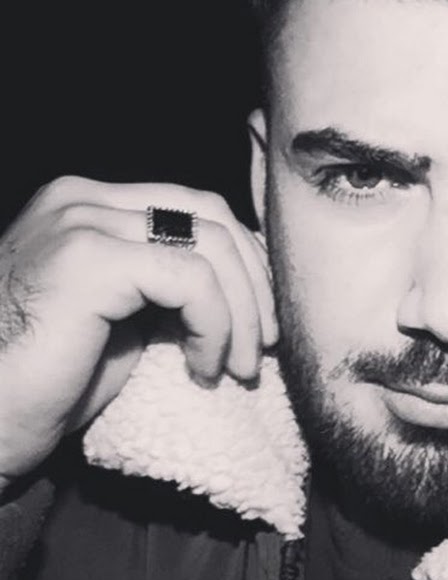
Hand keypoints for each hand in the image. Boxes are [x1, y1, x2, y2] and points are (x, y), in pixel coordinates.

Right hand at [0, 176, 275, 489]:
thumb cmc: (51, 381)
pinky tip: (204, 367)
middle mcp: (80, 199)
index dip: (244, 258)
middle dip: (254, 283)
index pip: (196, 207)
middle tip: (264, 344)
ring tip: (239, 367)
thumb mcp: (124, 313)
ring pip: (209, 246)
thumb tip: (246, 276)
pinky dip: (215, 325)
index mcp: (89, 204)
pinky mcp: (87, 259)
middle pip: (210, 216)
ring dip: (242, 312)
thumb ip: (168, 277)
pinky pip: (190, 279)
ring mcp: (79, 222)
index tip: (262, 316)